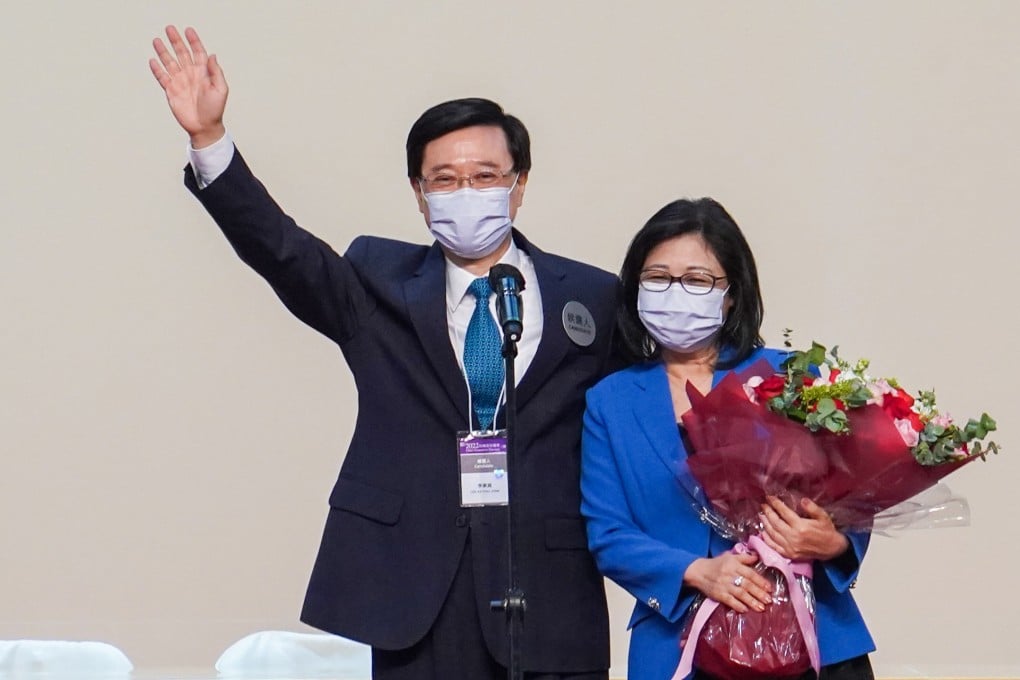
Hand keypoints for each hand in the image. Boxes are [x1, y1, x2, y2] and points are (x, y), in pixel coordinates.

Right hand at [149, 26, 227, 147]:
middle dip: (176, 41)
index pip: (198, 52)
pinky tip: (153, 60)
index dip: (194, 41)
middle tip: (169, 28)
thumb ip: (216, 72)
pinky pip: (162, 77)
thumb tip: (212, 55)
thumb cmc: (215, 109)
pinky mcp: (171, 91)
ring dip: (163, 51)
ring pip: (170, 62)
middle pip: (182, 53)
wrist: (204, 127)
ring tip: (156, 40)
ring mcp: (180, 81)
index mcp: (204, 72)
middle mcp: (190, 74)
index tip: (188, 30)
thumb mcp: (221, 90)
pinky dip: (157, 69)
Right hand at [684, 552, 771, 613]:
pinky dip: (738, 606)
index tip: (770, 588)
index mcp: (733, 564)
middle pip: (747, 584)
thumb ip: (744, 558)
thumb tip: (757, 557)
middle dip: (759, 593)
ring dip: (752, 601)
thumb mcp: (729, 557)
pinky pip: (730, 601)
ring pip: (740, 594)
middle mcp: (729, 574)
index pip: (750, 573)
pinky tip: (745, 610)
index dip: (760, 581)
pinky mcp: (718, 594)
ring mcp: (724, 585)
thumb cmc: (716, 564)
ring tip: (761, 608)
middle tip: (769, 600)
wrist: (698, 571)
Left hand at [759, 496, 848, 561]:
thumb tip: (802, 500)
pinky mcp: (789, 554)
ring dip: (765, 523)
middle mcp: (793, 537)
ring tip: (761, 515)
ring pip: (772, 534)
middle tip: (763, 505)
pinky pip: (774, 546)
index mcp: (801, 526)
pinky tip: (763, 531)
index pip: (784, 513)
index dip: (775, 504)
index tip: (769, 497)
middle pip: (775, 522)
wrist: (832, 549)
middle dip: (768, 512)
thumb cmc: (827, 531)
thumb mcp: (823, 516)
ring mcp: (790, 547)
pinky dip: (766, 538)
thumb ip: (812, 508)